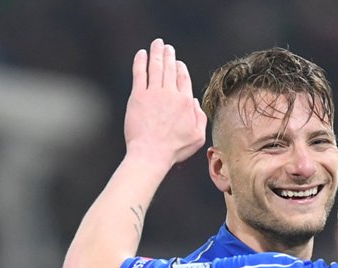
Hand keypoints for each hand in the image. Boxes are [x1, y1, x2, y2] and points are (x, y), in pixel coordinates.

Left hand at [125, 39, 206, 167]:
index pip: (184, 79)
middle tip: (167, 47)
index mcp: (186, 103)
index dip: (180, 68)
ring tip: (156, 44)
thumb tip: (193, 101)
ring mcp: (154, 94)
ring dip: (156, 53)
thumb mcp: (197, 137)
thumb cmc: (174, 149)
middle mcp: (171, 94)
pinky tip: (141, 54)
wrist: (151, 153)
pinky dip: (140, 62)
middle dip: (168, 55)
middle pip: (170, 69)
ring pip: (156, 67)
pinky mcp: (138, 97)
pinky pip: (139, 74)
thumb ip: (200, 117)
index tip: (177, 63)